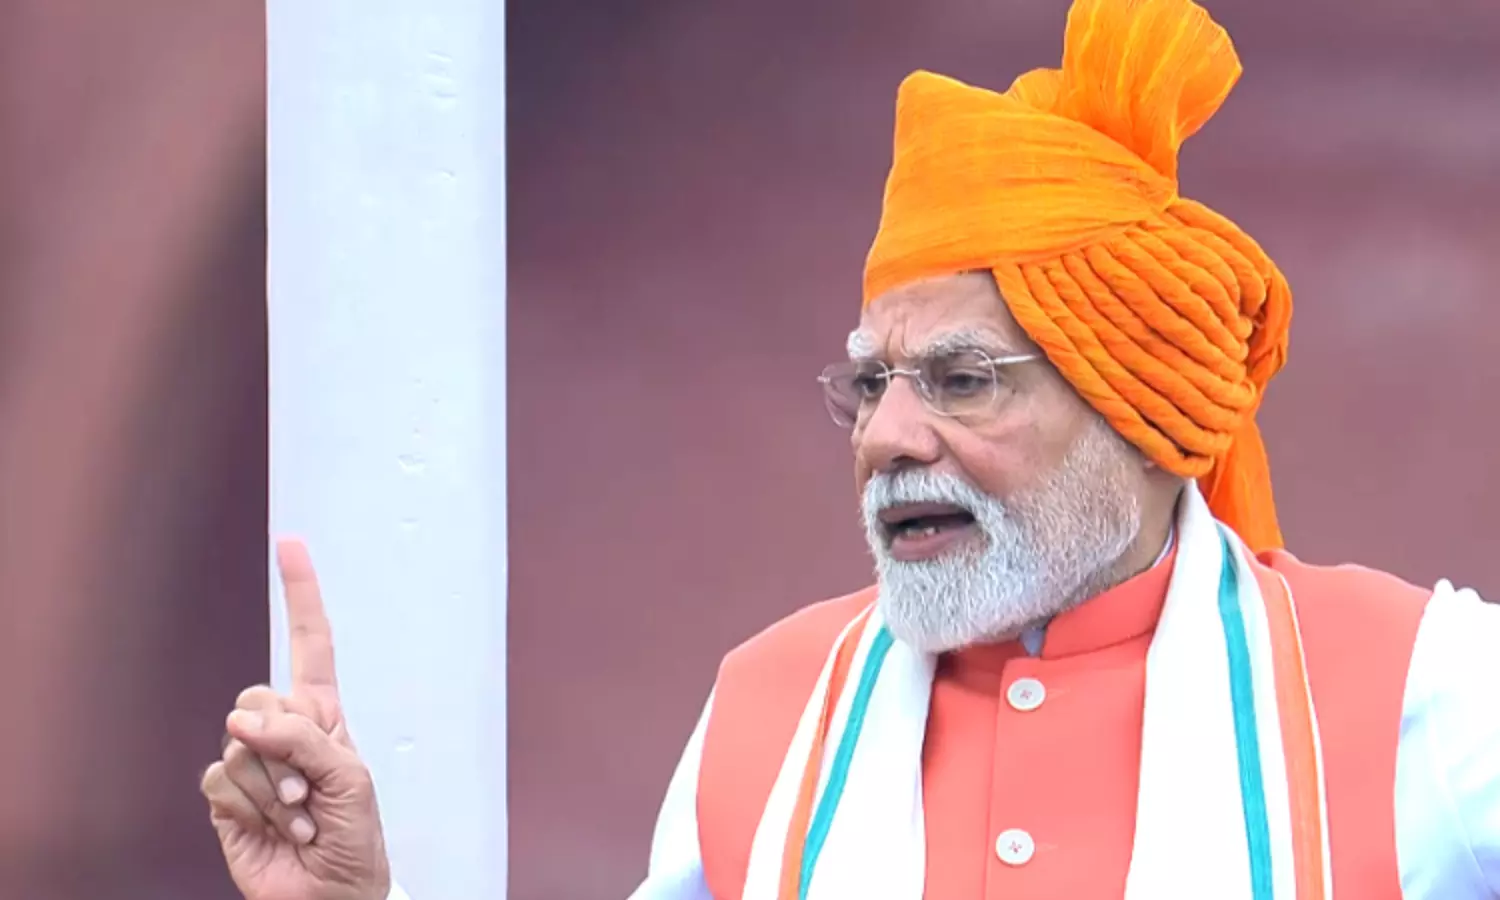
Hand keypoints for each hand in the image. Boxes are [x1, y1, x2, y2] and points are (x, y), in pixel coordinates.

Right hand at [200, 539, 391, 899]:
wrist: (331, 894)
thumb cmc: (355, 837)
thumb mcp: (351, 778)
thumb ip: (303, 739)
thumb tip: (241, 722)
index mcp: (323, 715)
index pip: (310, 643)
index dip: (300, 593)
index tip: (289, 542)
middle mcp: (284, 730)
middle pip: (259, 698)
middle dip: (285, 746)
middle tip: (310, 791)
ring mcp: (251, 762)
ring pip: (238, 745)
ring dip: (275, 790)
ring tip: (301, 818)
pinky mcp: (225, 797)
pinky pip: (219, 780)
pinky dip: (252, 809)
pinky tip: (275, 830)